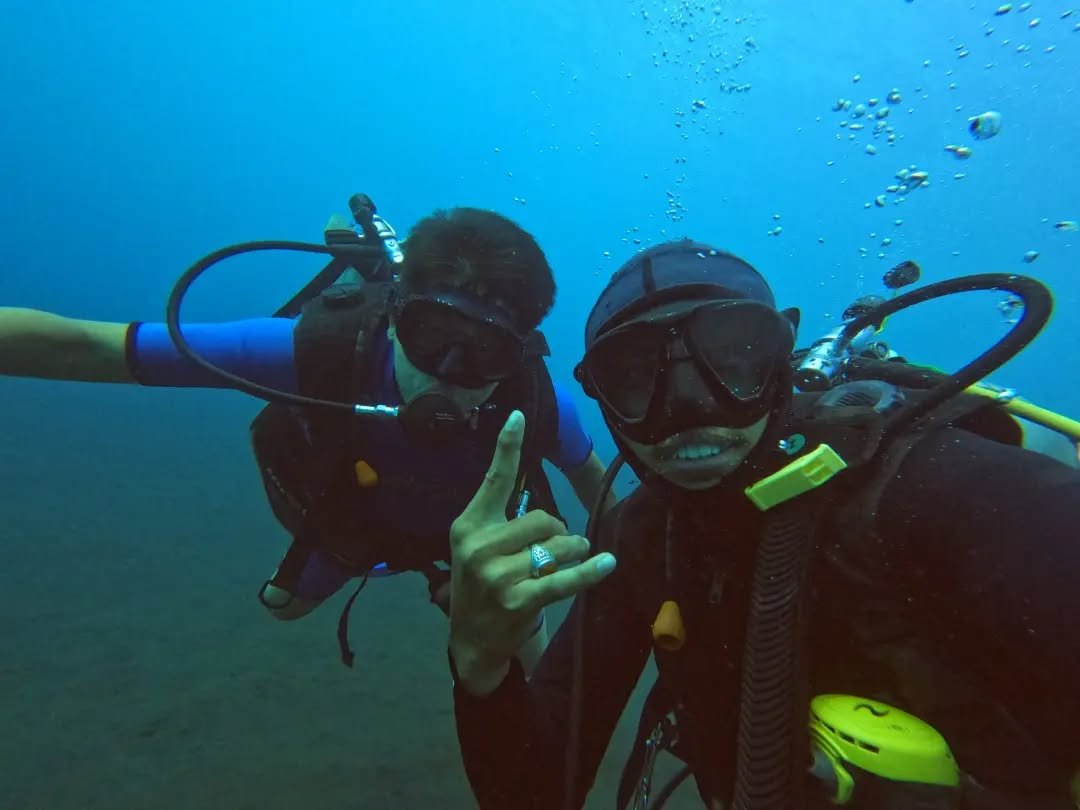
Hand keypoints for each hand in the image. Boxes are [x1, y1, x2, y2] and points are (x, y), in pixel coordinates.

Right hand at [448, 410, 616, 695]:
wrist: (472, 640)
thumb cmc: (482, 585)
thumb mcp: (478, 547)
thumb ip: (501, 520)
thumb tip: (546, 506)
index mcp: (468, 526)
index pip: (494, 480)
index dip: (508, 447)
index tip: (519, 416)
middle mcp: (479, 547)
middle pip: (542, 518)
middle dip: (558, 530)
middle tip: (556, 546)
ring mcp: (497, 575)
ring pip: (557, 545)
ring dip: (572, 550)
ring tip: (570, 558)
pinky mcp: (519, 600)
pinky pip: (565, 579)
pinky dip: (589, 572)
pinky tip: (606, 563)